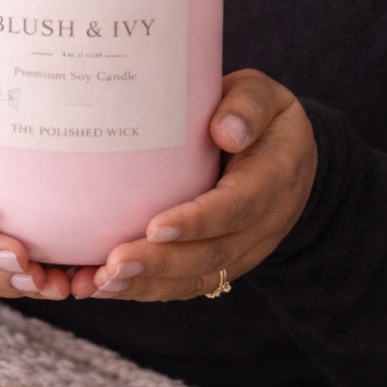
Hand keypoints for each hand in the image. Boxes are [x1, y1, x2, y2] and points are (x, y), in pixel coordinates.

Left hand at [69, 69, 316, 301]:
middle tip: (114, 264)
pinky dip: (144, 289)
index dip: (199, 221)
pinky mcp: (220, 262)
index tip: (155, 226)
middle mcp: (262, 225)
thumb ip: (249, 106)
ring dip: (146, 284)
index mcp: (274, 179)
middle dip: (160, 263)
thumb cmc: (263, 118)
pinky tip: (103, 287)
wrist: (287, 157)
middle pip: (212, 254)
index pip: (238, 207)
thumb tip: (225, 131)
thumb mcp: (264, 97)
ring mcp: (242, 249)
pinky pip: (185, 283)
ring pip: (196, 277)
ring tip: (100, 284)